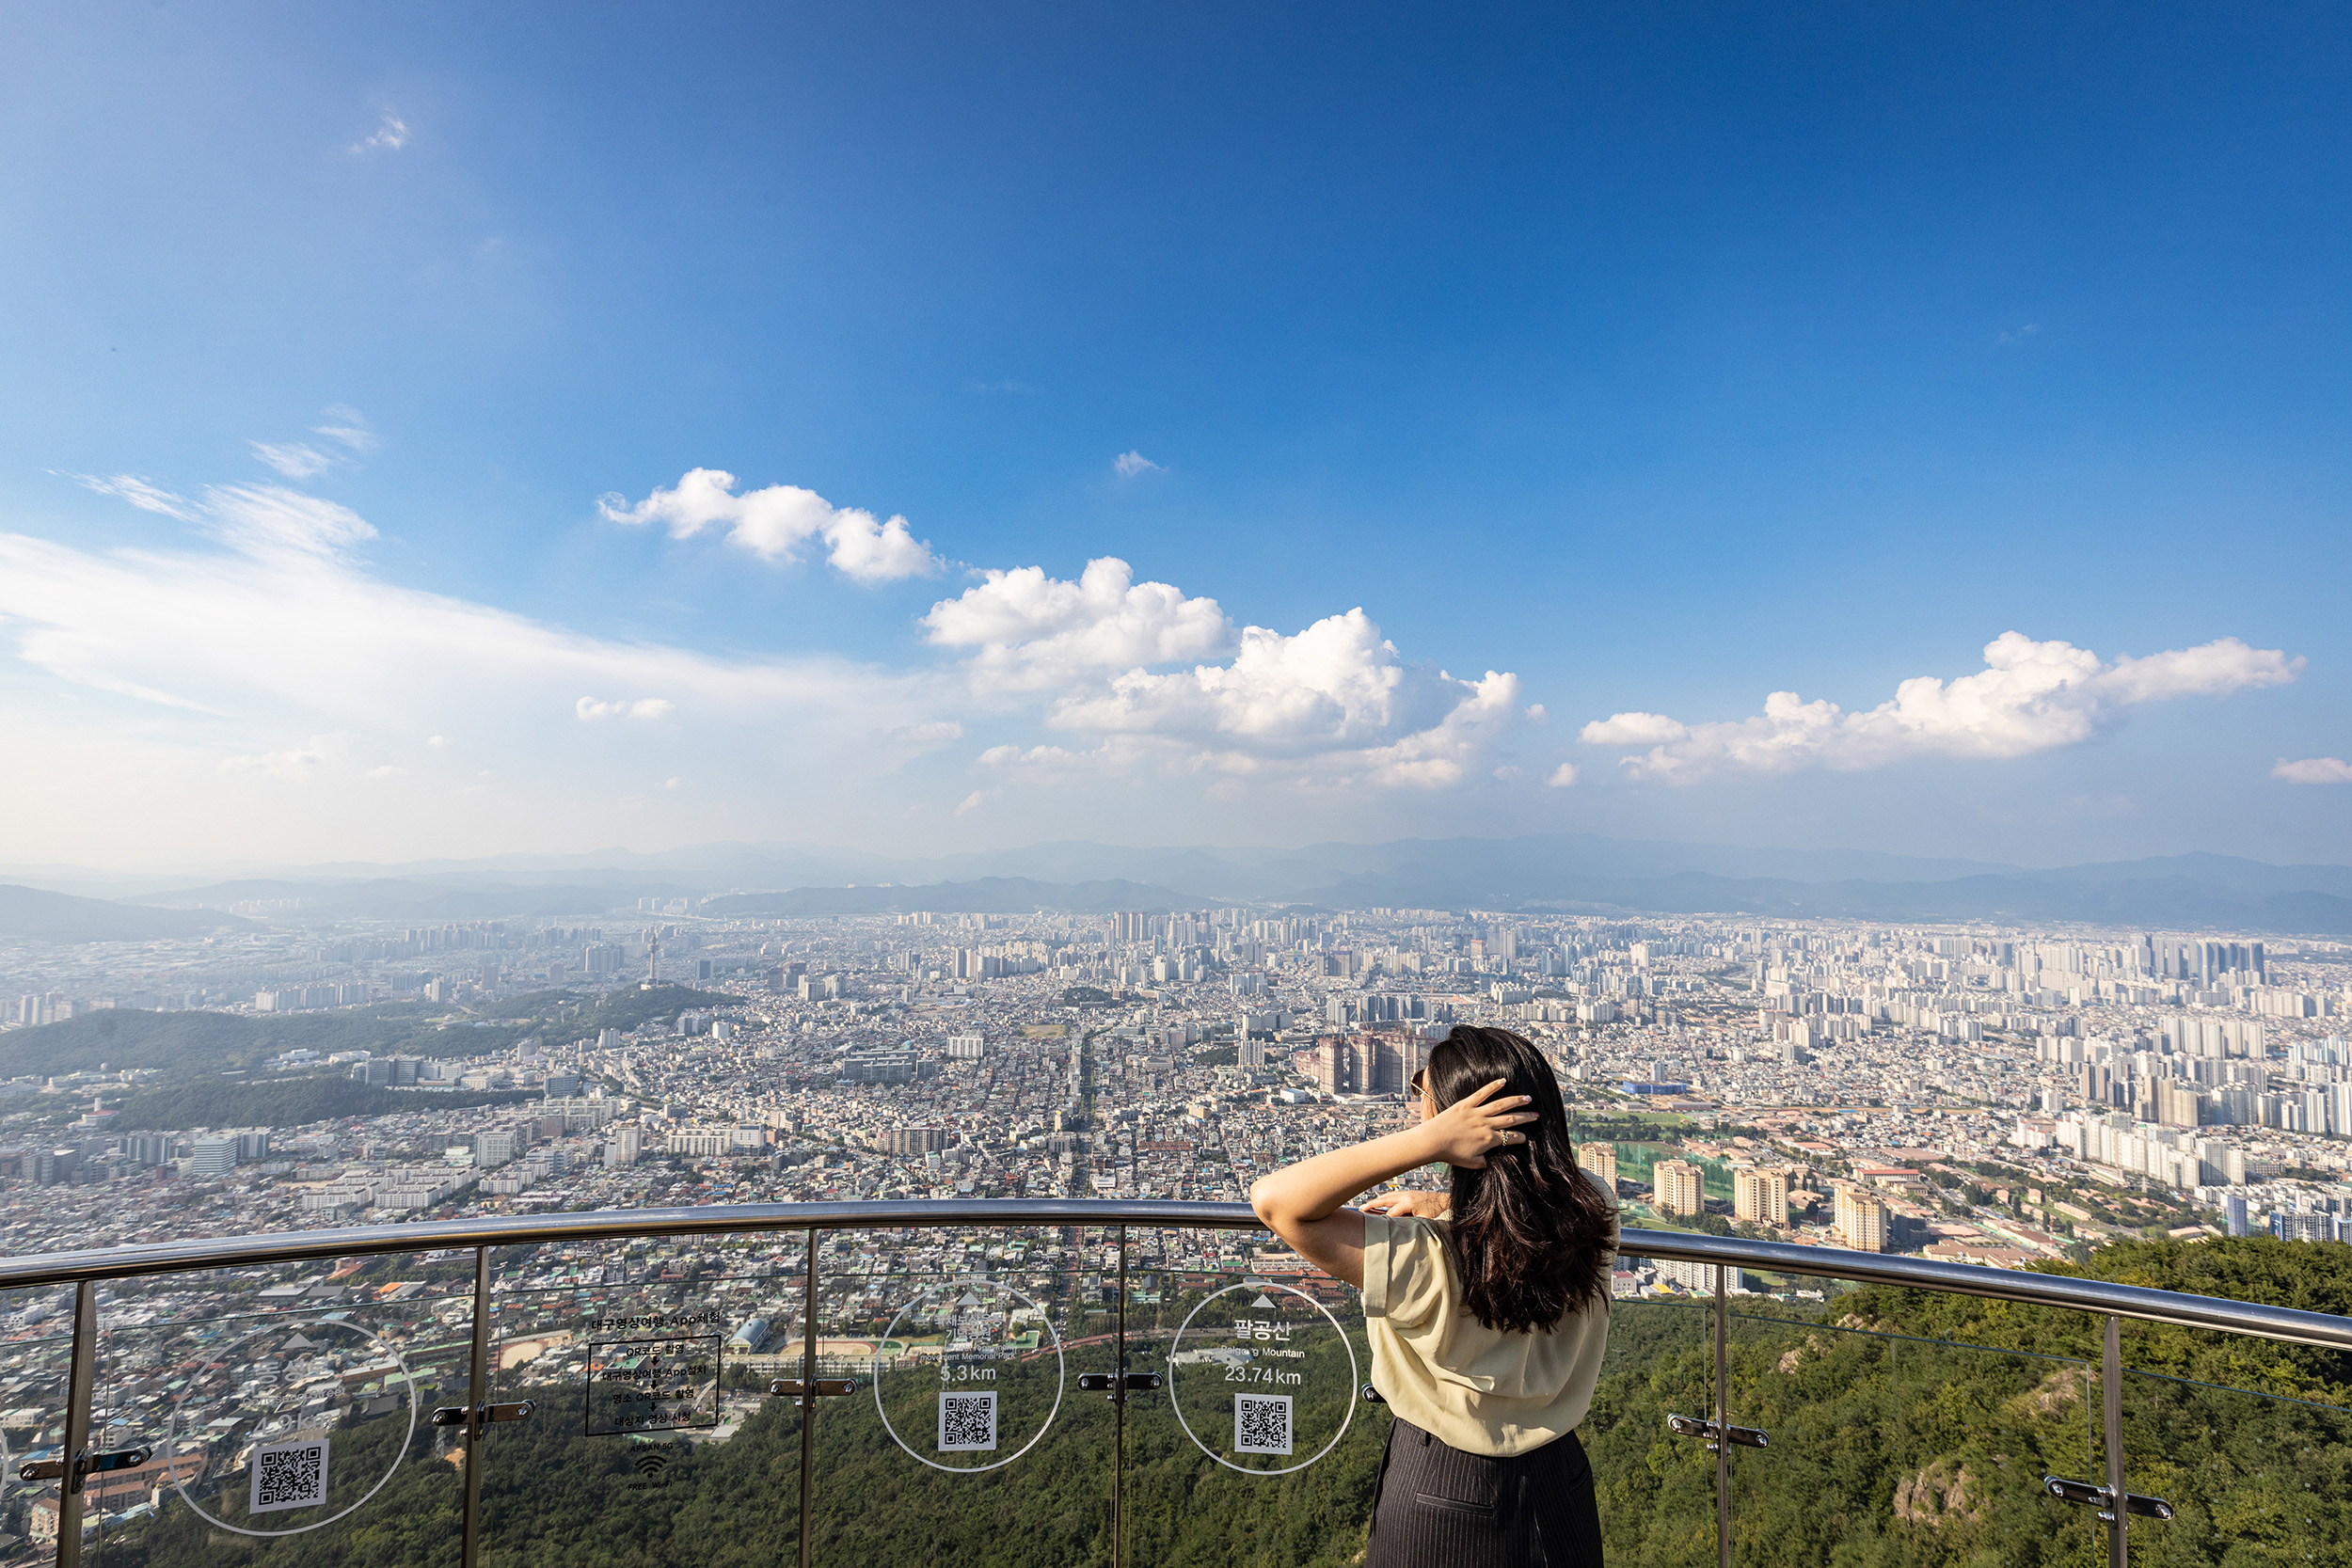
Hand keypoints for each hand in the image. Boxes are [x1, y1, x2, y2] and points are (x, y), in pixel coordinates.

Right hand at [1359, 1190, 1449, 1218]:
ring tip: (1366, 1206)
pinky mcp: (1406, 1192)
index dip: (1384, 1220)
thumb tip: (1400, 1229)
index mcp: (1408, 1203)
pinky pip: (1391, 1195)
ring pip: (1386, 1196)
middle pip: (1384, 1200)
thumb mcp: (1423, 1220)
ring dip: (1376, 1200)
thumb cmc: (1434, 1210)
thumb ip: (1411, 1224)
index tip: (1375, 1226)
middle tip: (1360, 1209)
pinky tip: (1379, 1202)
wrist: (1442, 1199)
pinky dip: (1383, 1198)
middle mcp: (1404, 1195)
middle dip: (1372, 1205)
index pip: (1391, 1213)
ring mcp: (1405, 1192)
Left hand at [1422, 1079, 1537, 1169]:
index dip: (1521, 1137)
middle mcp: (1486, 1125)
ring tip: (1527, 1098)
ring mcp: (1476, 1113)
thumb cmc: (1451, 1154)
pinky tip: (1503, 1081)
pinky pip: (1482, 1093)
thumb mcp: (1472, 1163)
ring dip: (1516, 1101)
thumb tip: (1500, 1162)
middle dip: (1526, 1117)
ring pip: (1501, 1104)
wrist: (1432, 1141)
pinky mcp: (1465, 1104)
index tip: (1526, 1137)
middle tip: (1536, 1115)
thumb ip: (1487, 1162)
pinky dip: (1493, 1086)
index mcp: (1489, 1140)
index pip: (1511, 1137)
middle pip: (1511, 1119)